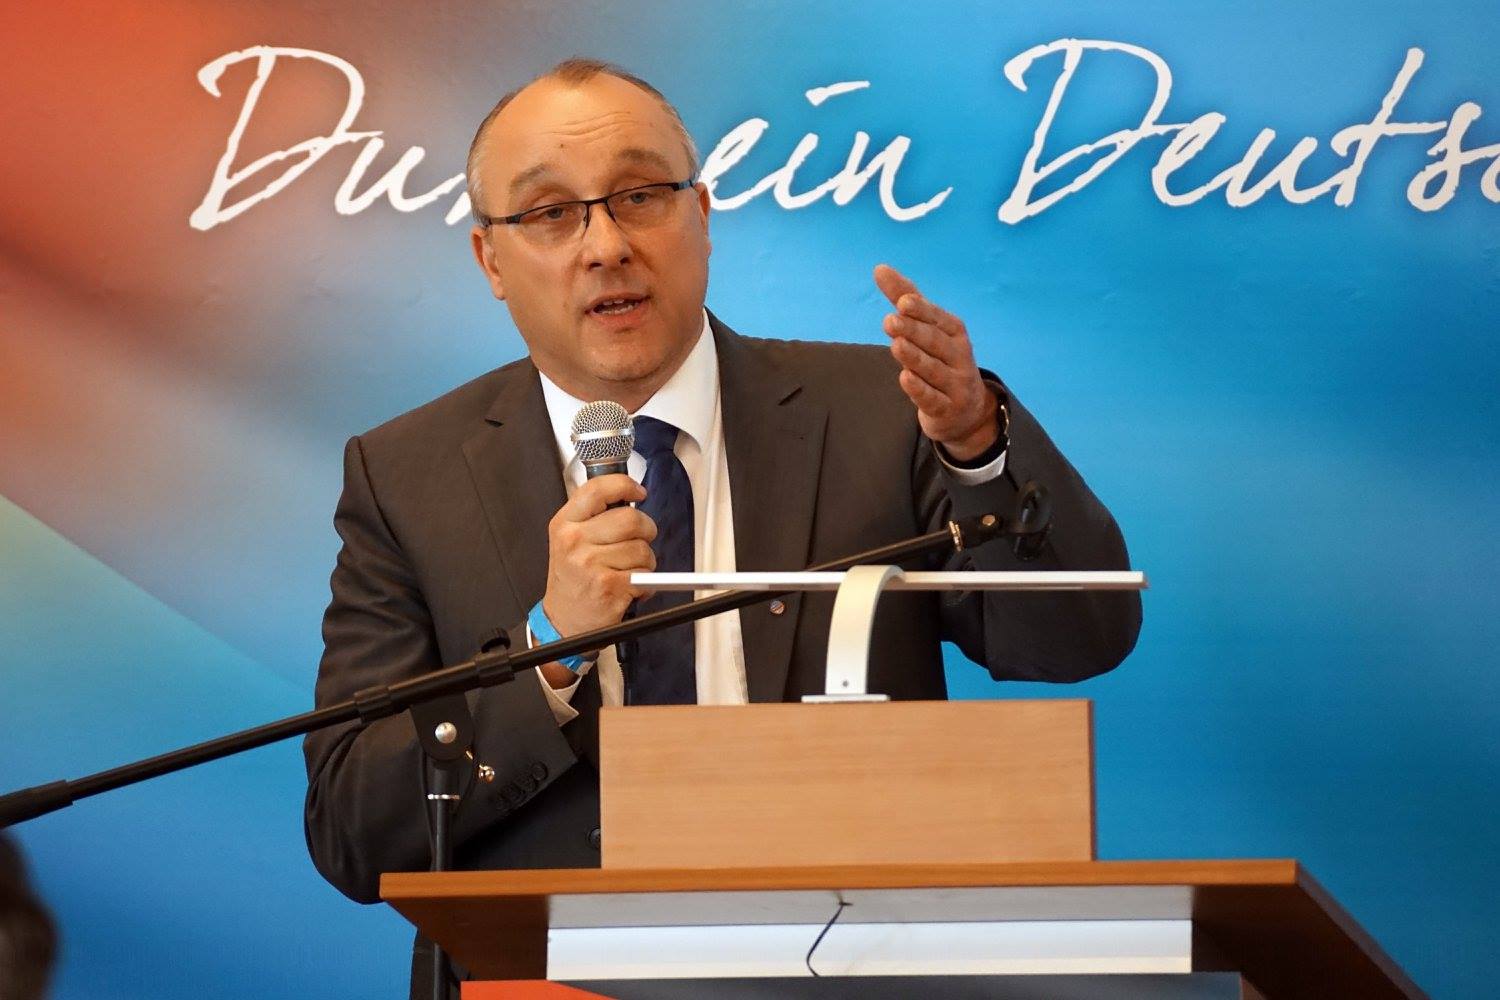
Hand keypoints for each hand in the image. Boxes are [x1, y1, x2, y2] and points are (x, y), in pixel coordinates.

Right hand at [538, 474, 656, 685]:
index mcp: (564, 524)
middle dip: (645, 530)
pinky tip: (630, 587)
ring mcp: (591, 564)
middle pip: (630, 518)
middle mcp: (574, 541)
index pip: (598, 490)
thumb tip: (629, 495)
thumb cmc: (571, 580)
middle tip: (640, 540)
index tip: (638, 492)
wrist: (563, 622)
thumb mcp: (569, 541)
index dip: (625, 485)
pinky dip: (646, 583)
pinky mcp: (609, 586)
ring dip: (645, 561)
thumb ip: (594, 516)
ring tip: (628, 570)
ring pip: (642, 548)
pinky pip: (645, 575)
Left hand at [874, 263, 998, 461]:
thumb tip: (880, 268)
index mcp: (955, 332)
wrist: (965, 411)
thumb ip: (904, 298)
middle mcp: (959, 356)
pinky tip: (905, 378)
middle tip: (891, 321)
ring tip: (896, 344)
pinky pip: (932, 398)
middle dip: (914, 331)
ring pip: (933, 370)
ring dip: (914, 357)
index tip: (902, 301)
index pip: (938, 318)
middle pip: (936, 342)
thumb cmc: (941, 360)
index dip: (921, 310)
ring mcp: (955, 384)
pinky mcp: (946, 409)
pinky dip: (919, 389)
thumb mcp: (927, 328)